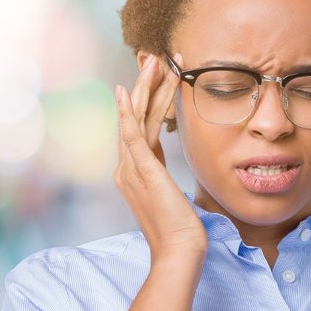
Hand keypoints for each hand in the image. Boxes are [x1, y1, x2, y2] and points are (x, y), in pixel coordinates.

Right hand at [114, 53, 207, 261]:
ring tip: (154, 61)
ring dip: (144, 88)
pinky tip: (127, 91)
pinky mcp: (141, 173)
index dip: (151, 100)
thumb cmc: (183, 232)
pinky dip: (128, 112)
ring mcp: (130, 170)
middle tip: (155, 57)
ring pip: (136, 119)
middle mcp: (127, 168)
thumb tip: (175, 177)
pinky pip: (132, 135)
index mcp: (137, 173)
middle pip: (137, 117)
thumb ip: (169, 182)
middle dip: (146, 85)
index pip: (143, 127)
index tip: (161, 76)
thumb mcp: (176, 199)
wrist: (179, 253)